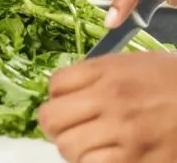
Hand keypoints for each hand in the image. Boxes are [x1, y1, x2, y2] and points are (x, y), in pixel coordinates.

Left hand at [38, 53, 176, 162]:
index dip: (57, 98)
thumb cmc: (175, 82)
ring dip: (75, 151)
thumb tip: (62, 95)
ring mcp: (126, 133)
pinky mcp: (139, 160)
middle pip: (52, 118)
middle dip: (57, 127)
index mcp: (108, 73)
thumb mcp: (133, 65)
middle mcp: (112, 101)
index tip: (67, 105)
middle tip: (72, 131)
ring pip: (69, 149)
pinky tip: (110, 158)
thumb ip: (95, 77)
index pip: (55, 86)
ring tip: (92, 148)